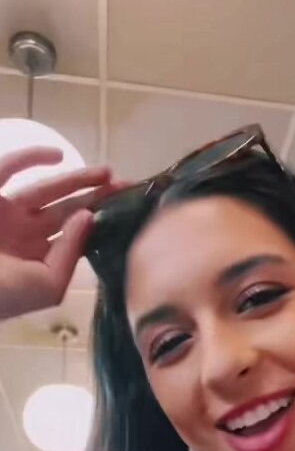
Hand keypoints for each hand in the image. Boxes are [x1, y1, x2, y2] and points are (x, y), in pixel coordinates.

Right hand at [0, 147, 119, 321]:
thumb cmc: (3, 295)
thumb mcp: (47, 286)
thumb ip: (70, 254)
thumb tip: (88, 218)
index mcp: (36, 258)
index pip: (72, 235)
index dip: (98, 221)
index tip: (126, 209)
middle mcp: (23, 233)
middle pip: (66, 210)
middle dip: (95, 197)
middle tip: (125, 185)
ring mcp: (5, 212)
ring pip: (46, 188)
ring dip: (76, 178)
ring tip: (106, 172)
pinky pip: (8, 167)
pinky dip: (31, 157)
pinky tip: (57, 156)